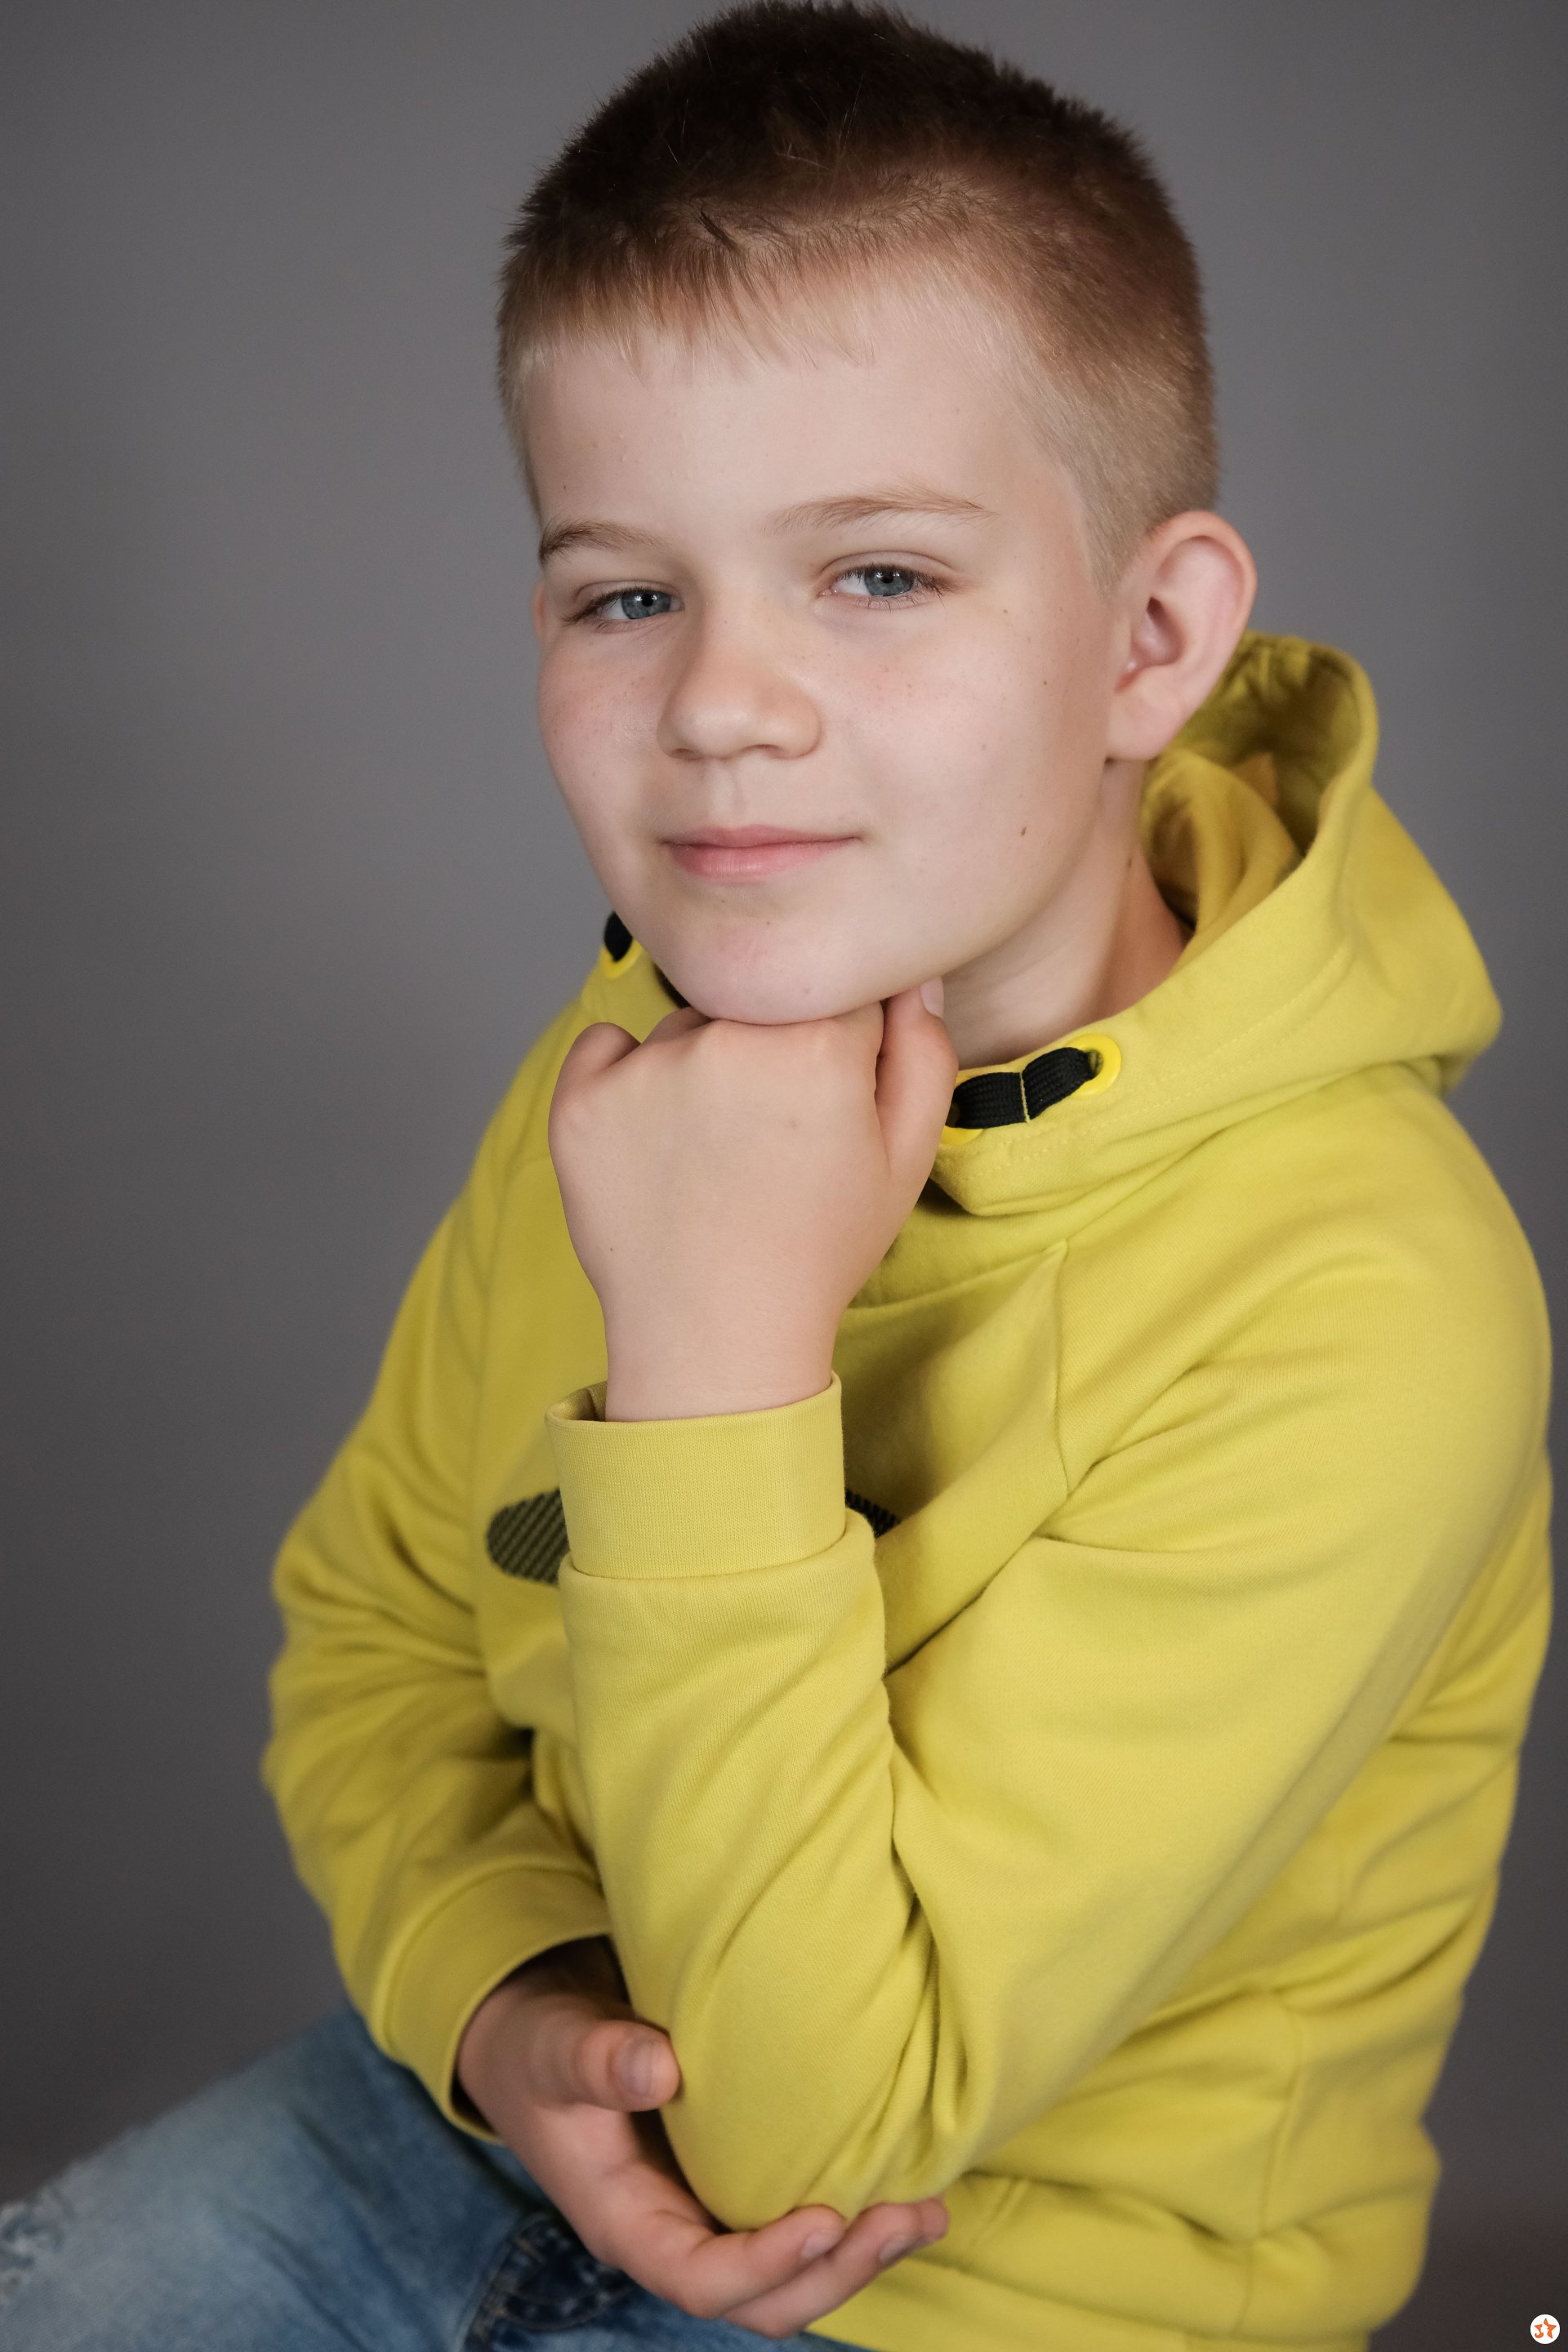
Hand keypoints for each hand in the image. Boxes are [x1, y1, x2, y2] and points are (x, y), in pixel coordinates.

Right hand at [456, 1938, 947, 2339]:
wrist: (543, 2044)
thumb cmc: (545, 2050)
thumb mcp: (557, 2049)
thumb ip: (600, 2059)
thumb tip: (661, 2067)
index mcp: (627, 2224)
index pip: (702, 2280)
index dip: (766, 2263)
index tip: (826, 2217)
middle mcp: (674, 2237)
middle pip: (763, 2301)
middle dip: (839, 2271)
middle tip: (908, 2219)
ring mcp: (706, 2219)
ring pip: (791, 2276)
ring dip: (860, 2253)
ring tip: (928, 2212)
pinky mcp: (733, 2187)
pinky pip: (795, 2226)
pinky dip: (850, 2217)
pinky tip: (899, 2181)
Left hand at [548, 982, 954, 1418]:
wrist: (717, 1334)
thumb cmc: (818, 1249)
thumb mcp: (907, 1160)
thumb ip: (924, 1053)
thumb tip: (910, 978)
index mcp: (817, 1045)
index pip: (835, 990)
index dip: (838, 1045)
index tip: (827, 1098)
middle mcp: (726, 1039)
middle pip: (757, 998)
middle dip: (770, 1046)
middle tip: (771, 1131)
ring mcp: (644, 1069)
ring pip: (686, 1023)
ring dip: (701, 1063)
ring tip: (715, 1152)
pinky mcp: (581, 1099)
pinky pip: (606, 1046)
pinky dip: (625, 1076)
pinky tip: (656, 1141)